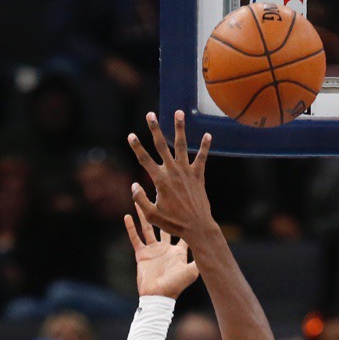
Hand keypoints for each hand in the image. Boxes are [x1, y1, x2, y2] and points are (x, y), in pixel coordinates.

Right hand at [124, 202, 198, 298]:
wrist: (159, 296)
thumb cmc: (176, 285)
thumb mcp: (192, 271)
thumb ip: (200, 258)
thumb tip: (213, 248)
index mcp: (178, 251)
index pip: (181, 231)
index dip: (183, 219)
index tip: (184, 204)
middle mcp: (165, 248)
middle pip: (163, 225)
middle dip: (162, 211)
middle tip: (160, 196)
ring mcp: (153, 251)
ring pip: (147, 228)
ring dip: (143, 215)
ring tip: (138, 200)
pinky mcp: (141, 255)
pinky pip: (135, 239)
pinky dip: (131, 228)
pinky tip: (127, 216)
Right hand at [127, 111, 215, 243]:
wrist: (198, 227)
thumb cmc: (174, 224)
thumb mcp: (151, 215)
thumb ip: (140, 199)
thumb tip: (133, 185)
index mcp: (160, 181)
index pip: (145, 159)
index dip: (136, 146)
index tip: (130, 135)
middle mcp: (173, 172)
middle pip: (161, 146)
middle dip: (155, 129)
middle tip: (150, 114)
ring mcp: (187, 172)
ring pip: (182, 145)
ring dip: (180, 128)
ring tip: (179, 112)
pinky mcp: (199, 176)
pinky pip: (202, 157)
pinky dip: (205, 146)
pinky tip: (208, 134)